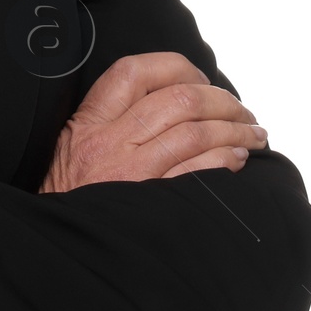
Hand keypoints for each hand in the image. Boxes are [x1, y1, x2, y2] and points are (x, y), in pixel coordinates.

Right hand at [40, 51, 268, 192]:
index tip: (201, 79)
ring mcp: (131, 175)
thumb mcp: (74, 145)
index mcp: (90, 121)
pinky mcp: (151, 205)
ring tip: (252, 134)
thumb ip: (111, 118)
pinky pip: (199, 173)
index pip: (135, 72)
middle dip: (222, 100)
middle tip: (242, 111)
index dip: (178, 68)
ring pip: (195, 133)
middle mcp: (109, 143)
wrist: (58, 242)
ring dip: (235, 130)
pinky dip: (226, 160)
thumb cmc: (71, 195)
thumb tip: (174, 98)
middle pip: (179, 100)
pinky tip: (237, 159)